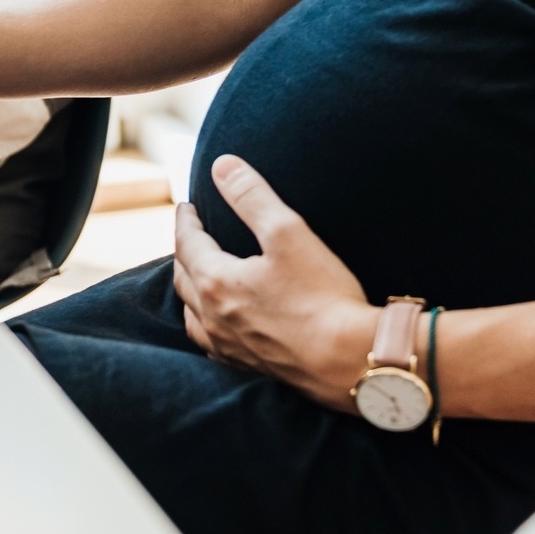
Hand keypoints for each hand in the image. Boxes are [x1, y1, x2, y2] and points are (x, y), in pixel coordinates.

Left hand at [173, 155, 377, 410]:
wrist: (351, 361)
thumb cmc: (322, 296)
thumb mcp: (288, 232)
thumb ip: (251, 196)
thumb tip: (221, 166)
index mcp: (215, 282)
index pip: (187, 243)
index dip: (186, 221)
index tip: (187, 206)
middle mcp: (213, 318)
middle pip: (183, 278)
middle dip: (185, 252)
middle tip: (192, 235)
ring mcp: (228, 348)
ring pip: (192, 316)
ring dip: (190, 291)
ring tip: (198, 278)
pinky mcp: (249, 367)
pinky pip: (212, 344)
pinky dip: (207, 325)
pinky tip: (221, 326)